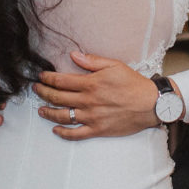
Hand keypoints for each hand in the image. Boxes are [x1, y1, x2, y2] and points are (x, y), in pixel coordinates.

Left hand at [33, 52, 157, 137]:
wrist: (151, 104)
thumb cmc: (134, 84)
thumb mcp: (114, 66)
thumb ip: (92, 61)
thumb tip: (73, 55)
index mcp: (91, 84)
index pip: (61, 81)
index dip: (48, 78)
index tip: (41, 77)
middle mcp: (88, 101)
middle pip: (58, 98)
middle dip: (43, 93)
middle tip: (36, 90)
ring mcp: (92, 117)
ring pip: (62, 116)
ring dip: (48, 113)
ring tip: (40, 109)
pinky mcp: (97, 130)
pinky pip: (75, 134)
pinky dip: (63, 133)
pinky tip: (55, 130)